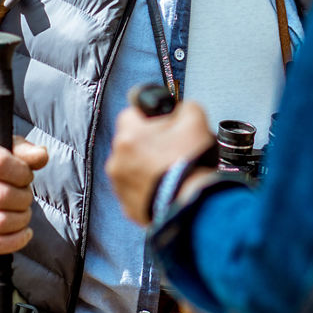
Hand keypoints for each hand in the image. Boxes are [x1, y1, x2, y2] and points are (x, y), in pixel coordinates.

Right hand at [0, 134, 49, 254]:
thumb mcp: (2, 147)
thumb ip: (24, 150)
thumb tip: (41, 155)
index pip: (0, 164)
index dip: (22, 172)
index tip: (26, 175)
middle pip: (2, 196)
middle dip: (24, 197)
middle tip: (25, 195)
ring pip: (0, 222)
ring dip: (22, 218)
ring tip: (23, 211)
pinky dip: (15, 241)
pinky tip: (25, 232)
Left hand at [107, 100, 213, 224]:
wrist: (191, 204)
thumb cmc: (190, 163)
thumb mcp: (195, 118)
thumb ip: (183, 107)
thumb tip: (179, 109)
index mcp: (129, 134)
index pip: (132, 114)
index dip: (151, 118)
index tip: (165, 125)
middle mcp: (117, 159)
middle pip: (131, 142)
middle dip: (149, 144)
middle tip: (172, 150)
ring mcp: (120, 185)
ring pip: (132, 168)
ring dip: (147, 167)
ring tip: (171, 172)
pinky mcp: (128, 206)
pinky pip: (136, 191)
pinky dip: (149, 188)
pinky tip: (167, 187)